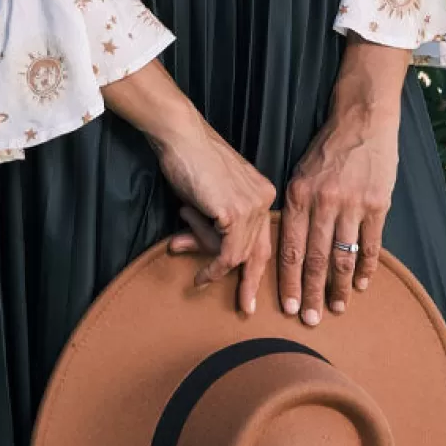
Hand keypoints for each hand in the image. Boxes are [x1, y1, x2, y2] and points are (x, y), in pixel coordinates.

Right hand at [100, 57, 274, 313]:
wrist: (180, 137)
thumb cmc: (188, 161)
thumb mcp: (204, 200)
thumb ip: (203, 226)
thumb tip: (183, 247)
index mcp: (262, 193)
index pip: (261, 237)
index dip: (253, 265)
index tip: (248, 287)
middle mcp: (264, 199)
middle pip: (261, 251)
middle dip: (252, 282)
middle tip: (246, 308)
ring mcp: (253, 206)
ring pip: (238, 253)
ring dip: (211, 262)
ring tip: (190, 263)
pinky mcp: (235, 212)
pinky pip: (227, 253)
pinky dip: (213, 268)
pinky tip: (201, 275)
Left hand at [278, 37, 405, 323]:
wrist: (363, 120)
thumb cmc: (327, 149)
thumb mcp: (299, 173)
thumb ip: (295, 208)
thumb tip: (288, 247)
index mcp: (298, 195)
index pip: (292, 249)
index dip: (290, 282)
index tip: (289, 307)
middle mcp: (324, 203)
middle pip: (317, 260)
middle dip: (312, 294)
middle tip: (310, 320)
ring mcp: (353, 204)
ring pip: (343, 256)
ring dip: (339, 287)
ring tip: (336, 308)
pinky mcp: (378, 204)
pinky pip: (371, 243)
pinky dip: (366, 267)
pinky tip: (360, 285)